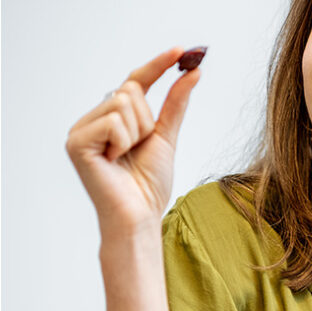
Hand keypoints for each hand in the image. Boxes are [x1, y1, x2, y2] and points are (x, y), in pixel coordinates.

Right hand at [66, 47, 200, 240]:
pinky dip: (123, 142)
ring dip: (137, 133)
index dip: (158, 66)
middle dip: (147, 121)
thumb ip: (175, 104)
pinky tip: (114, 161)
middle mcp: (93, 119)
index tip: (183, 50)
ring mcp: (81, 129)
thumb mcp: (167, 137)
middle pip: (131, 91)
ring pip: (124, 103)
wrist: (139, 216)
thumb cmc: (149, 184)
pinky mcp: (76, 142)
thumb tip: (192, 72)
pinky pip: (113, 122)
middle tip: (138, 149)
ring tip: (126, 157)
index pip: (135, 82)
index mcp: (112, 118)